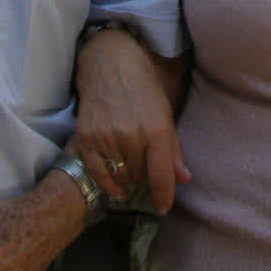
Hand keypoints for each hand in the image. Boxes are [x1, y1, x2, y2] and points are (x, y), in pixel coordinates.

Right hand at [71, 28, 188, 210]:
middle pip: (141, 177)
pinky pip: (98, 172)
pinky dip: (108, 184)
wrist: (110, 64)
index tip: (164, 206)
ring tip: (132, 165)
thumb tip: (184, 179)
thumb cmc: (144, 87)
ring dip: (129, 177)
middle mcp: (131, 135)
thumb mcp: (166, 114)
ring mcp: (106, 137)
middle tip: (147, 166)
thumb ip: (173, 149)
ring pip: (121, 176)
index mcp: (156, 129)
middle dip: (147, 177)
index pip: (161, 174)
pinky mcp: (87, 137)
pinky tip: (116, 187)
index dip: (164, 194)